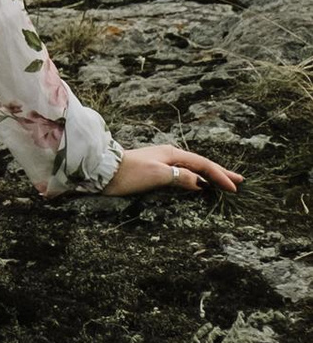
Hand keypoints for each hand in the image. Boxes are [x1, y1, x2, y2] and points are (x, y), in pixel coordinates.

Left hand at [105, 140, 241, 199]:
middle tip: (239, 181)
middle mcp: (170, 155)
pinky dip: (196, 177)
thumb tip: (200, 182)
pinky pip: (184, 172)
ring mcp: (163, 162)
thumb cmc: (129, 172)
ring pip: (193, 168)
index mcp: (172, 154)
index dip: (220, 176)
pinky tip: (198, 183)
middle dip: (220, 172)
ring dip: (210, 175)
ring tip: (224, 181)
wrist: (104, 170)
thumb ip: (180, 177)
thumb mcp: (157, 175)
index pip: (203, 165)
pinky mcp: (156, 170)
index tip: (235, 188)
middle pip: (201, 164)